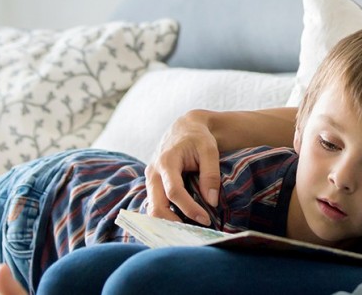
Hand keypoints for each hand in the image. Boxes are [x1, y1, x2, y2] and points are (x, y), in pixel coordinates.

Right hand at [145, 109, 222, 223]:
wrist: (184, 129)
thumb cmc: (198, 138)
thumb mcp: (209, 150)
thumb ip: (211, 174)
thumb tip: (211, 201)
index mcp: (166, 161)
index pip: (174, 192)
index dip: (189, 208)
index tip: (205, 219)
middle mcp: (153, 172)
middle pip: (156, 206)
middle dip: (173, 223)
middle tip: (194, 233)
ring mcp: (150, 180)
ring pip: (152, 209)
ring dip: (169, 223)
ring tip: (190, 230)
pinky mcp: (153, 186)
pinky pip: (155, 206)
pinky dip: (166, 217)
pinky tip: (182, 223)